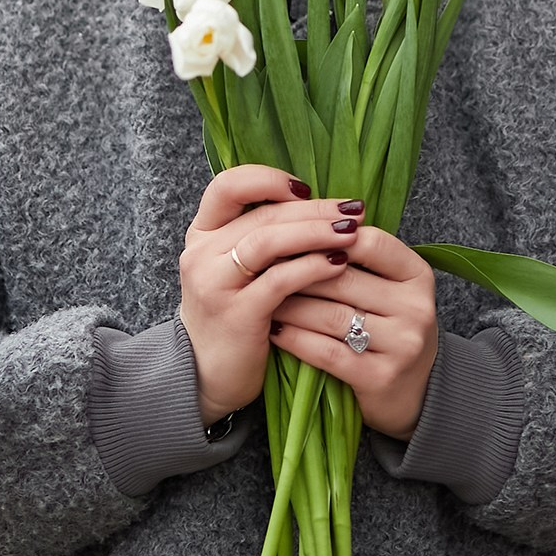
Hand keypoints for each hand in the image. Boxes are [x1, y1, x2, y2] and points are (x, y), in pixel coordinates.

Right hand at [178, 165, 365, 426]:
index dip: (268, 180)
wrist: (204, 375)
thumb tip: (319, 206)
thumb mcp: (235, 268)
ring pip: (268, 241)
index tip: (306, 189)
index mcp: (202, 232)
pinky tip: (338, 264)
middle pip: (262, 214)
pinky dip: (311, 268)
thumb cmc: (233, 314)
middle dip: (313, 209)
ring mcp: (215, 283)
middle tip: (353, 210)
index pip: (228, 185)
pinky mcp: (236, 314)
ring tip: (352, 234)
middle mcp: (202, 252)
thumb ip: (261, 235)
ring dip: (315, 233)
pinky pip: (278, 281)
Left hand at [269, 229, 438, 438]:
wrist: (419, 392)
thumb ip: (359, 258)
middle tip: (262, 264)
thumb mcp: (390, 288)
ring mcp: (401, 345)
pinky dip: (296, 338)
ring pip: (331, 315)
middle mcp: (415, 307)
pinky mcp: (381, 378)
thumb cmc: (391, 327)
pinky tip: (275, 329)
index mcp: (417, 276)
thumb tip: (304, 222)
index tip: (293, 236)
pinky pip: (327, 352)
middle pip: (344, 279)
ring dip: (290, 304)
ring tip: (263, 296)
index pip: (370, 242)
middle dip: (298, 270)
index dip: (327, 236)